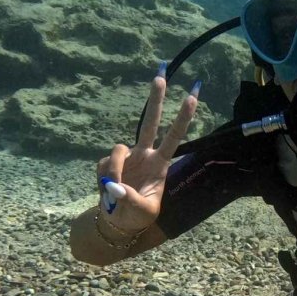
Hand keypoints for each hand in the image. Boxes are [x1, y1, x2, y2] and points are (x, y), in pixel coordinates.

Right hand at [95, 69, 198, 235]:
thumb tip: (114, 185)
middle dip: (156, 98)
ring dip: (114, 169)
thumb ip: (130, 199)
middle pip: (151, 121)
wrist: (117, 223)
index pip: (174, 136)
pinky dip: (103, 180)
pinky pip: (103, 165)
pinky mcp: (107, 164)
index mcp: (160, 164)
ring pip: (118, 149)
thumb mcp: (142, 212)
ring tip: (113, 192)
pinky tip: (106, 193)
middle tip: (162, 72)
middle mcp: (144, 155)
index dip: (183, 117)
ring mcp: (126, 158)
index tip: (193, 95)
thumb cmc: (137, 217)